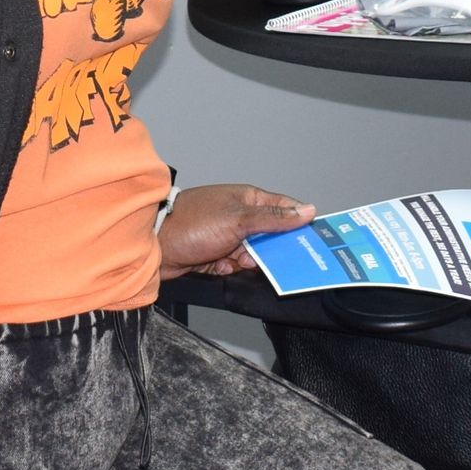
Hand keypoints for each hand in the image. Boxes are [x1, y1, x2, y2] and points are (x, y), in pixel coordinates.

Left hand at [158, 183, 313, 279]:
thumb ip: (274, 218)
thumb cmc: (192, 224)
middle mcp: (241, 217)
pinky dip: (232, 270)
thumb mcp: (238, 219)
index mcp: (248, 199)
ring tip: (234, 259)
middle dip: (272, 250)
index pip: (285, 209)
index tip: (316, 240)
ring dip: (249, 262)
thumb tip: (308, 211)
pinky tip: (219, 266)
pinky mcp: (218, 256)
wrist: (154, 246)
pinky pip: (238, 267)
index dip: (301, 223)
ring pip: (257, 255)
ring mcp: (229, 237)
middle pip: (273, 237)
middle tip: (268, 256)